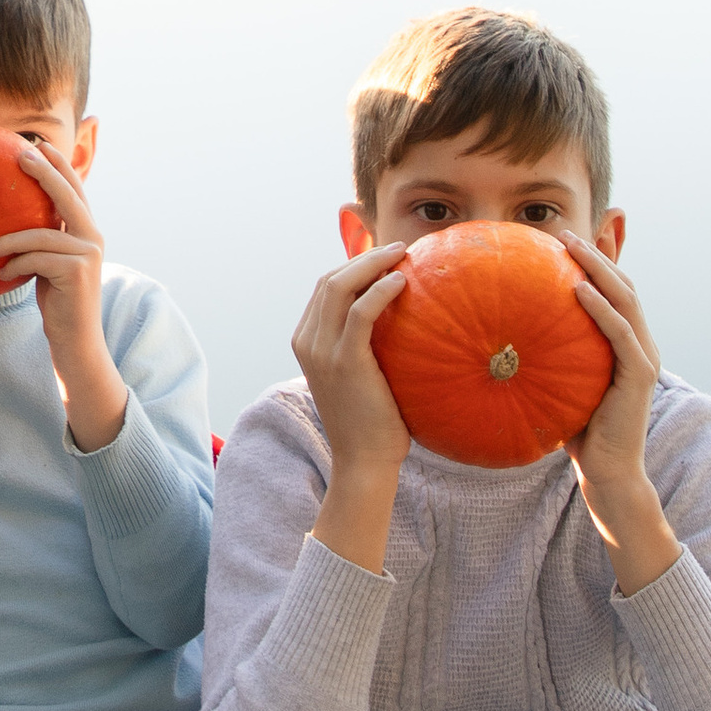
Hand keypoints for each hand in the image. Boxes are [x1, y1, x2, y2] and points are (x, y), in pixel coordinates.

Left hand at [0, 140, 124, 452]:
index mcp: (86, 232)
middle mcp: (93, 237)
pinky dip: (15, 262)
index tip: (36, 144)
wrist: (76, 342)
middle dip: (45, 171)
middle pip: (68, 194)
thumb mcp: (46, 265)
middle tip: (20, 154)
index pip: (73, 189)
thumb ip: (39, 241)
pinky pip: (37, 257)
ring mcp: (88, 254)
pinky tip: (1, 272)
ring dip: (10, 236)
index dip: (58, 164)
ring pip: (43, 231)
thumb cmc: (56, 303)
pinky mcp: (77, 273)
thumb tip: (4, 219)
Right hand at [292, 245, 411, 570]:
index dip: (353, 265)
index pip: (324, 288)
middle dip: (364, 256)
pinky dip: (379, 290)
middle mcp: (307, 341)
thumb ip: (367, 346)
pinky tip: (402, 281)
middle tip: (399, 248)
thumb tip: (403, 320)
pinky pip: (359, 312)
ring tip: (403, 254)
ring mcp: (322, 351)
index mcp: (306, 342)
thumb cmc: (373, 422)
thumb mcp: (361, 376)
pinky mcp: (345, 361)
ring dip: (372, 264)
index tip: (385, 257)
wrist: (364, 462)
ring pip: (339, 286)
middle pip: (328, 279)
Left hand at [556, 232, 677, 593]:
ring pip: (626, 299)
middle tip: (562, 230)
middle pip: (622, 284)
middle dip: (595, 252)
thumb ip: (543, 359)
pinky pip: (621, 334)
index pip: (612, 291)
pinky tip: (578, 290)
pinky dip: (602, 309)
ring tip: (571, 246)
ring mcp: (644, 358)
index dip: (593, 261)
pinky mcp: (640, 376)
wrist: (607, 475)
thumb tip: (493, 340)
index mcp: (624, 343)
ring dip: (599, 268)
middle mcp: (640, 344)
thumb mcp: (558, 385)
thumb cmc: (577, 432)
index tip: (562, 236)